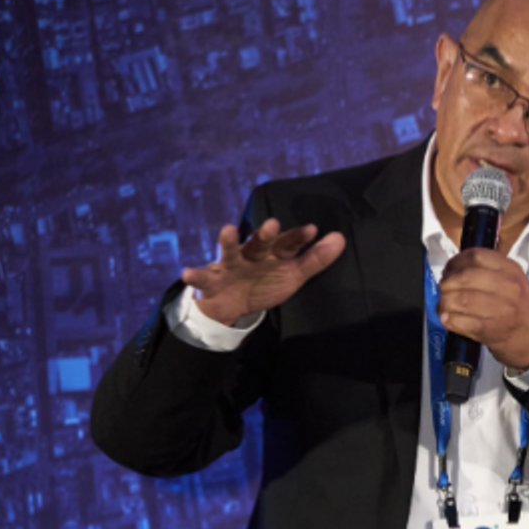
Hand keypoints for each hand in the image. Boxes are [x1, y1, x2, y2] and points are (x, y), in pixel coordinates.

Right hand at [182, 218, 346, 324]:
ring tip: (227, 230)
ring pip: (230, 252)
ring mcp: (230, 266)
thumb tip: (340, 237)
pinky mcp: (211, 281)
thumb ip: (316, 258)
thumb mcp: (293, 274)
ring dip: (228, 241)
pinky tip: (188, 272)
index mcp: (272, 254)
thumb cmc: (265, 283)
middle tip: (273, 224)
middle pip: (260, 243)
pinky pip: (202, 277)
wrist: (233, 305)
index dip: (298, 237)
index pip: (288, 244)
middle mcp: (251, 255)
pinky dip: (195, 275)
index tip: (312, 230)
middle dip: (266, 234)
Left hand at [437, 248, 528, 369]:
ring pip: (459, 299)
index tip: (450, 270)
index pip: (475, 256)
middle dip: (446, 284)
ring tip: (444, 306)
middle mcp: (507, 287)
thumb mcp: (513, 281)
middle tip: (444, 290)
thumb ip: (488, 271)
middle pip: (464, 277)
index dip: (455, 262)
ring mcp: (500, 309)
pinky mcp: (490, 330)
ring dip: (444, 303)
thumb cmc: (520, 310)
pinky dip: (449, 320)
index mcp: (510, 270)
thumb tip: (453, 272)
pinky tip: (448, 320)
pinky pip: (460, 321)